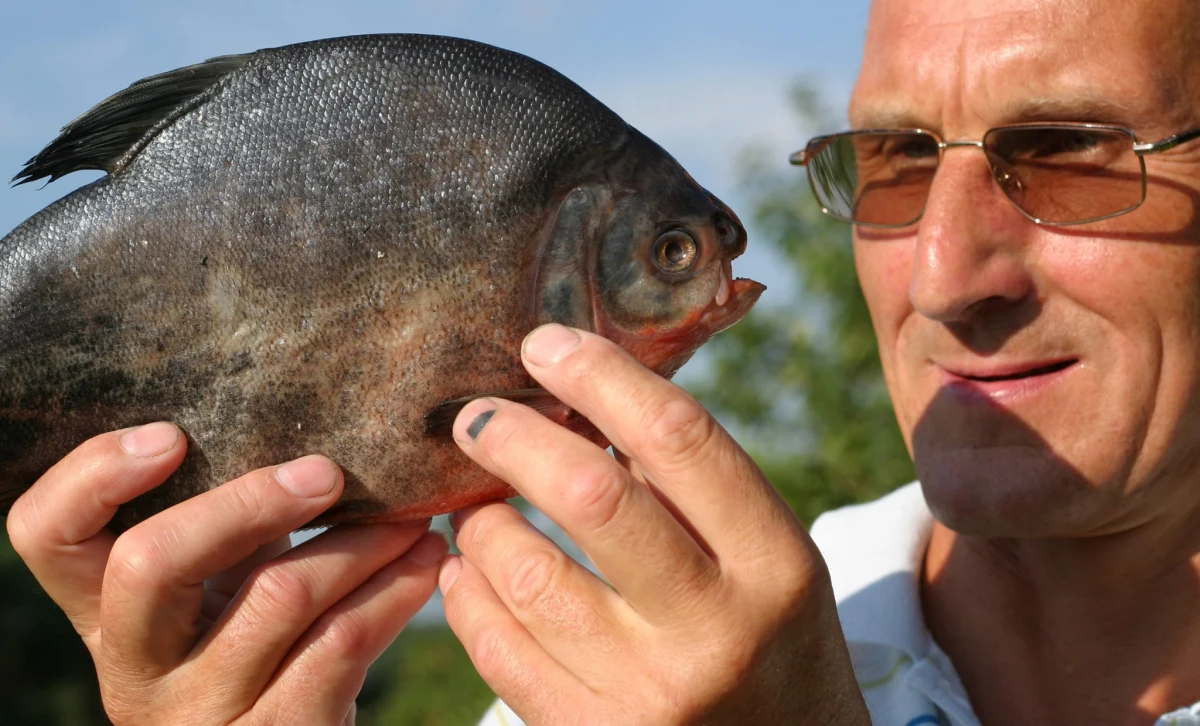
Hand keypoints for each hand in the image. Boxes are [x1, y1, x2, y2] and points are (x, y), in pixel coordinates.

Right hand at [5, 424, 446, 724]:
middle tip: (327, 472)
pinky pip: (341, 644)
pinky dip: (395, 590)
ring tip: (412, 516)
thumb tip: (316, 414)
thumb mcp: (224, 588)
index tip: (170, 434)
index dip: (91, 477)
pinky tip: (425, 562)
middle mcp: (136, 666)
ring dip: (360, 543)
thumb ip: (232, 523)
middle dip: (248, 501)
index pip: (48, 536)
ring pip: (277, 597)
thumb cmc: (263, 645)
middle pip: (152, 561)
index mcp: (107, 611)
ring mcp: (201, 709)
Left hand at [439, 325, 868, 724]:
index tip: (544, 345)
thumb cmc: (770, 640)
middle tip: (477, 418)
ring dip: (482, 522)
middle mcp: (718, 630)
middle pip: (592, 496)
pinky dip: (468, 596)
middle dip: (515, 437)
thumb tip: (579, 395)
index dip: (600, 375)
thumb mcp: (769, 559)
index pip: (679, 437)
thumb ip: (691, 486)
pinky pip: (498, 652)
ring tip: (476, 505)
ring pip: (528, 574)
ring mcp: (652, 696)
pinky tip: (469, 571)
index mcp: (776, 563)